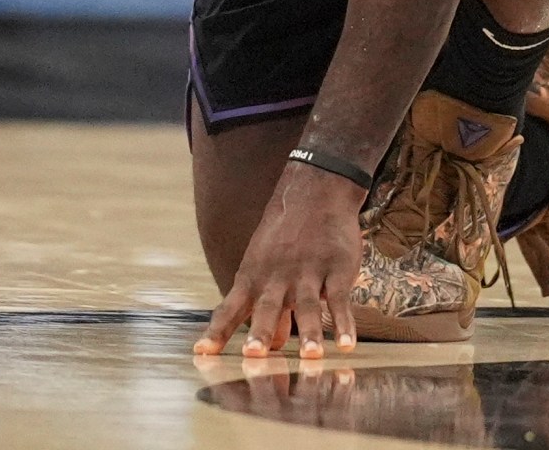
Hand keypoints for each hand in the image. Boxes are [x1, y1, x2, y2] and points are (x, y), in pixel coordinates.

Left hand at [195, 163, 365, 358]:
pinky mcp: (337, 269)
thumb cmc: (285, 234)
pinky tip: (347, 344)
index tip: (201, 353)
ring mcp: (308, 272)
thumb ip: (266, 305)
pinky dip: (345, 323)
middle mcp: (277, 277)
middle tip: (254, 356)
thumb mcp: (264, 265)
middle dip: (260, 332)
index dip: (217, 331)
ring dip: (310, 332)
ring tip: (312, 357)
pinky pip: (340, 299)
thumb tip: (272, 344)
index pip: (230, 308)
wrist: (315, 191)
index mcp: (253, 277)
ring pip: (307, 305)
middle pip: (267, 308)